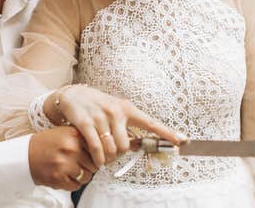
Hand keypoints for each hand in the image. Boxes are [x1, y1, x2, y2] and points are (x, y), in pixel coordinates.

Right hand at [28, 126, 96, 190]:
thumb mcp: (65, 132)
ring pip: (87, 176)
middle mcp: (70, 148)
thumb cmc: (46, 144)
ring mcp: (64, 164)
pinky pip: (76, 186)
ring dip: (82, 176)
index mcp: (74, 135)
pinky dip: (73, 184)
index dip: (97, 154)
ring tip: (73, 171)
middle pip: (95, 164)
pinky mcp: (58, 178)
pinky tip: (66, 176)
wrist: (25, 155)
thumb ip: (83, 137)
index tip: (94, 156)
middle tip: (81, 165)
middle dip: (90, 167)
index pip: (98, 149)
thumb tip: (103, 148)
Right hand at [54, 86, 182, 167]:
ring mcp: (101, 117)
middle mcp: (116, 112)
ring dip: (108, 158)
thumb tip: (138, 145)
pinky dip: (98, 158)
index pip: (151, 122)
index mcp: (128, 109)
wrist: (73, 95)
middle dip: (120, 154)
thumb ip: (127, 126)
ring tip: (103, 157)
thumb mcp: (115, 111)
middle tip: (113, 155)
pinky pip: (96, 147)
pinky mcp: (86, 123)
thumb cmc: (98, 105)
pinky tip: (98, 160)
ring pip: (112, 148)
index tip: (181, 140)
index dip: (167, 133)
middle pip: (126, 145)